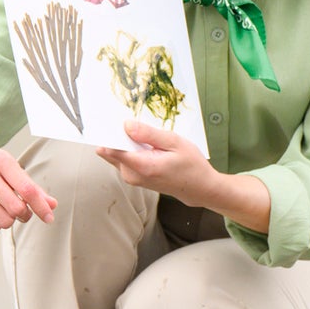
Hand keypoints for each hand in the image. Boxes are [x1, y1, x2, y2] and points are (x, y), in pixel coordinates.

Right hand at [0, 125, 55, 236]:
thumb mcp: (8, 167)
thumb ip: (31, 186)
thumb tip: (52, 205)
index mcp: (1, 161)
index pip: (27, 189)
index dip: (41, 206)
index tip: (49, 217)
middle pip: (16, 208)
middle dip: (24, 214)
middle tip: (21, 210)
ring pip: (4, 221)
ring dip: (10, 221)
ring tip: (4, 210)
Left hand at [96, 120, 216, 206]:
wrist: (198, 188)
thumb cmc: (191, 165)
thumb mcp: (175, 142)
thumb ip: (149, 134)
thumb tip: (127, 125)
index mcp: (143, 166)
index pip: (111, 148)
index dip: (110, 133)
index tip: (113, 120)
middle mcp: (132, 175)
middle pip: (112, 149)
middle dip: (121, 135)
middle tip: (137, 125)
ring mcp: (131, 178)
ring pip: (116, 153)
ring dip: (127, 142)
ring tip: (148, 137)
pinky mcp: (133, 177)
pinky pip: (123, 158)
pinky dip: (131, 149)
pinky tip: (147, 146)